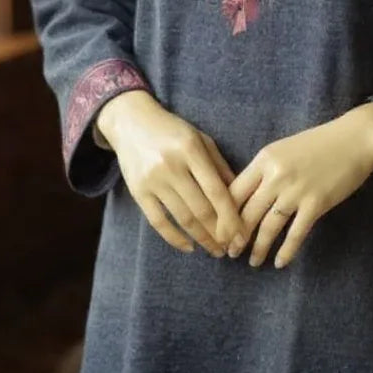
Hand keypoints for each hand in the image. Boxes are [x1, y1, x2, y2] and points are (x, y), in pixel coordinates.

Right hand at [100, 90, 248, 258]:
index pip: (216, 191)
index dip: (231, 217)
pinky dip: (174, 238)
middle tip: (231, 248)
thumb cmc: (172, 130)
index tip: (241, 235)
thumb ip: (219, 166)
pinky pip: (158, 221)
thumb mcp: (201, 139)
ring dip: (201, 238)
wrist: (131, 122)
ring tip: (214, 250)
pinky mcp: (138, 191)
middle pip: (200, 208)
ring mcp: (153, 180)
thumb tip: (240, 196)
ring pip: (182, 217)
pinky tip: (189, 246)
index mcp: (191, 150)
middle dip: (218, 233)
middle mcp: (172, 166)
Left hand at [227, 115, 372, 268]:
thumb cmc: (318, 143)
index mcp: (263, 159)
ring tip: (252, 261)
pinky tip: (280, 262)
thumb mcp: (282, 150)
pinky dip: (287, 250)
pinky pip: (296, 233)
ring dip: (258, 247)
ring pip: (269, 226)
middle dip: (236, 236)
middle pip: (247, 212)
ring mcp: (296, 191)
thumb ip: (263, 171)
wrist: (354, 139)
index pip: (233, 192)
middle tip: (230, 251)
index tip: (218, 231)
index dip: (223, 215)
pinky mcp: (316, 204)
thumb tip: (244, 198)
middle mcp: (275, 176)